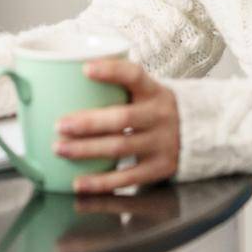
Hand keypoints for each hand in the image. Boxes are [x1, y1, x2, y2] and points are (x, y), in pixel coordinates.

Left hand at [54, 59, 179, 192]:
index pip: (134, 75)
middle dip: (87, 122)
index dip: (111, 71)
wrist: (192, 133)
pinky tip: (79, 182)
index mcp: (153, 90)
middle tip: (59, 125)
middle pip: (122, 118)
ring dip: (86, 150)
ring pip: (120, 147)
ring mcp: (162, 143)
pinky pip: (127, 177)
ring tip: (60, 149)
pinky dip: (101, 182)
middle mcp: (160, 115)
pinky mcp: (159, 168)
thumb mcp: (143, 90)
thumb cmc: (150, 108)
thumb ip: (115, 85)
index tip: (84, 69)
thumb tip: (62, 79)